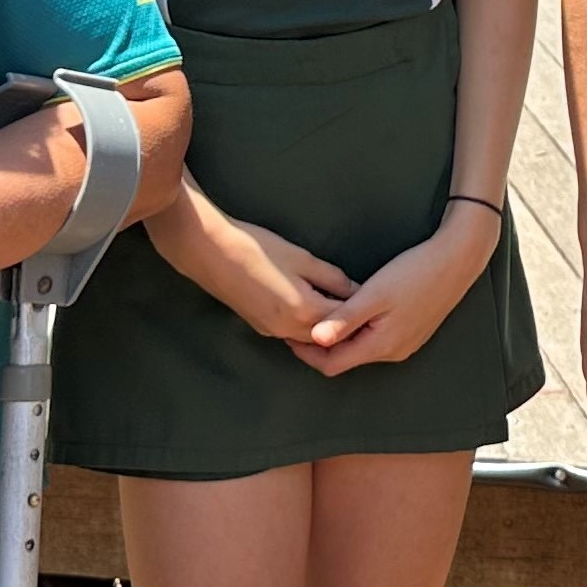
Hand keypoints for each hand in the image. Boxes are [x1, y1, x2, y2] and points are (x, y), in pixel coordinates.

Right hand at [145, 186, 353, 342]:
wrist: (209, 251)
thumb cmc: (257, 248)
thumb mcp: (303, 258)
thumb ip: (333, 278)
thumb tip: (355, 291)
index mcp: (304, 311)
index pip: (344, 320)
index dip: (361, 311)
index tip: (377, 302)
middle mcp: (288, 329)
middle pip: (328, 335)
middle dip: (346, 324)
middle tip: (365, 310)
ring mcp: (272, 331)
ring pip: (310, 337)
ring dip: (326, 327)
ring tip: (340, 308)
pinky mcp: (259, 326)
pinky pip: (292, 332)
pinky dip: (306, 325)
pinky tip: (312, 307)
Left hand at [293, 209, 496, 374]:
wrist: (457, 260)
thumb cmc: (415, 272)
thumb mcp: (374, 294)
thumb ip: (344, 320)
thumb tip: (314, 339)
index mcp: (380, 346)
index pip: (331, 364)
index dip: (305, 352)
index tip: (288, 333)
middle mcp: (392, 352)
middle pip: (345, 359)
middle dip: (320, 345)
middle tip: (299, 321)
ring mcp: (404, 344)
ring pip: (360, 349)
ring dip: (339, 337)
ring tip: (321, 314)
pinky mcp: (411, 333)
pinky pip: (376, 340)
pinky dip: (358, 332)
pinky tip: (352, 311)